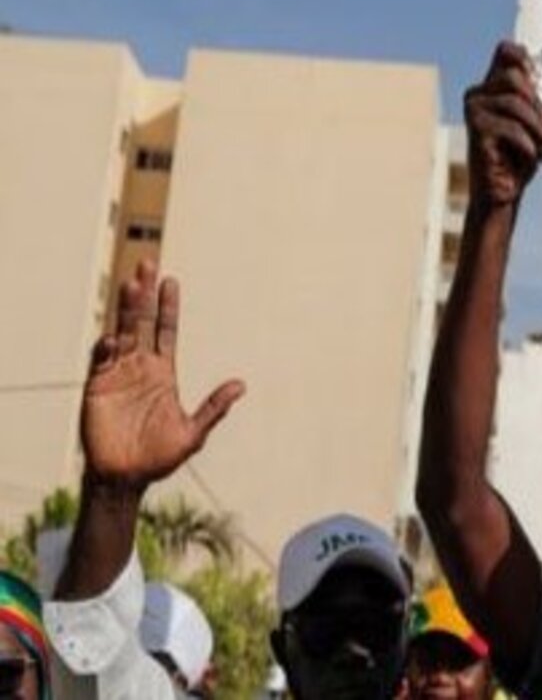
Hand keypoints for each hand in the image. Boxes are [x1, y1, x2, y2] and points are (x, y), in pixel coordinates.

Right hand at [81, 261, 244, 490]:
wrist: (126, 478)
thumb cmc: (160, 457)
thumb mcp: (193, 432)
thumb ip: (214, 408)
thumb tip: (242, 385)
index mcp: (163, 373)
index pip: (166, 330)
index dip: (167, 306)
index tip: (171, 281)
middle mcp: (140, 367)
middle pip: (141, 323)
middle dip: (144, 295)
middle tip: (148, 263)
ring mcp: (117, 375)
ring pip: (120, 334)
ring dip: (124, 310)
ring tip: (129, 284)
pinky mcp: (97, 389)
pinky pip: (101, 362)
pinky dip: (106, 349)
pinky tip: (114, 338)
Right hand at [465, 42, 541, 208]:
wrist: (502, 193)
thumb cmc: (518, 158)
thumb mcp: (533, 124)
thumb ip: (536, 101)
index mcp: (493, 87)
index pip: (506, 52)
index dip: (524, 57)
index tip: (539, 76)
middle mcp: (478, 94)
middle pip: (513, 76)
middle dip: (536, 102)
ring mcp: (474, 110)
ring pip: (515, 102)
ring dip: (536, 127)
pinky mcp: (475, 130)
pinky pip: (511, 128)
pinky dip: (527, 144)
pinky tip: (529, 155)